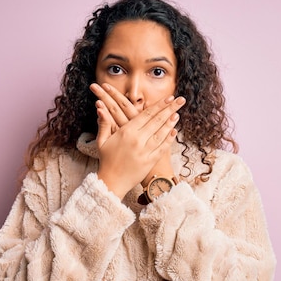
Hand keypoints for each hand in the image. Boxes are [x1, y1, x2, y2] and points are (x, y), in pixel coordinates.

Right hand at [90, 83, 184, 198]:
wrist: (111, 182)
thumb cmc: (106, 160)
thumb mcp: (102, 141)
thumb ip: (104, 123)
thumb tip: (100, 107)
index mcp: (126, 132)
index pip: (146, 115)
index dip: (159, 105)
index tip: (169, 98)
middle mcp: (137, 140)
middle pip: (156, 121)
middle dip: (170, 109)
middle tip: (180, 100)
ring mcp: (145, 151)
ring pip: (161, 133)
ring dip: (171, 123)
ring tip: (178, 114)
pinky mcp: (150, 161)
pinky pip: (162, 148)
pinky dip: (169, 139)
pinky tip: (174, 132)